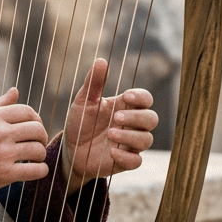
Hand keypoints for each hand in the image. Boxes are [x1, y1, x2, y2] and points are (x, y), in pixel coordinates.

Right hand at [0, 87, 48, 202]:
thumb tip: (15, 91)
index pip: (27, 111)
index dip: (35, 120)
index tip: (32, 129)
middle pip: (37, 129)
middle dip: (41, 137)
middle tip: (37, 143)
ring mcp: (3, 154)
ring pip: (39, 149)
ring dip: (41, 155)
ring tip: (34, 158)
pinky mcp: (5, 174)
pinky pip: (36, 170)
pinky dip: (41, 170)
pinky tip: (35, 170)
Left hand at [63, 59, 156, 185]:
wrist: (70, 149)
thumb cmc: (80, 122)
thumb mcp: (83, 102)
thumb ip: (93, 84)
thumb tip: (101, 60)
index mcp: (125, 107)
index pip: (145, 99)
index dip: (141, 97)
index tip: (126, 97)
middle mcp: (131, 125)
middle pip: (152, 119)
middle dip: (137, 117)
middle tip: (116, 118)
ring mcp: (130, 143)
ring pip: (146, 140)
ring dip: (130, 136)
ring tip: (110, 134)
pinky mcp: (125, 161)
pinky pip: (137, 161)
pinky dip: (127, 157)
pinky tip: (112, 152)